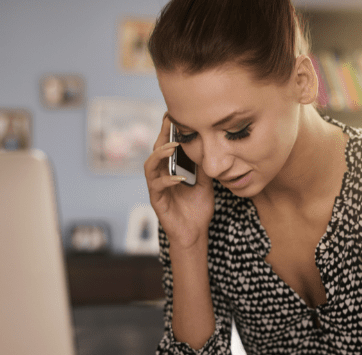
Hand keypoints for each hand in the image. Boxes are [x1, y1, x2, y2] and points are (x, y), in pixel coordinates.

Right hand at [144, 115, 214, 248]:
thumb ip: (204, 167)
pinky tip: (179, 178)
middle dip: (162, 135)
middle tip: (170, 121)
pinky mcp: (156, 201)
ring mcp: (156, 188)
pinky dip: (167, 180)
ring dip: (160, 155)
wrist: (195, 232)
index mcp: (171, 169)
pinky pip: (157, 187)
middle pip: (155, 150)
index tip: (174, 115)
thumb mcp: (206, 183)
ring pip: (149, 166)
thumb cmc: (197, 208)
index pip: (167, 146)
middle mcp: (160, 175)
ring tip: (172, 147)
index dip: (168, 131)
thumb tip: (211, 147)